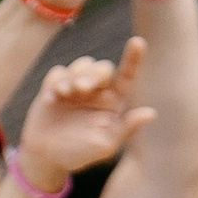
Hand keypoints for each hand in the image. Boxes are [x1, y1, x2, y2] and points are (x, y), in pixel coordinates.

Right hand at [16, 41, 152, 185]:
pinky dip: (55, 82)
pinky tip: (51, 99)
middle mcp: (97, 90)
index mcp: (113, 102)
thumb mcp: (104, 146)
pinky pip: (58, 72)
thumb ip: (126, 128)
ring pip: (81, 65)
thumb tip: (151, 113)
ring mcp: (76, 85)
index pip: (126, 76)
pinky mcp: (55, 85)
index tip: (138, 42)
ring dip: (74, 76)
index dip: (133, 58)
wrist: (46, 156)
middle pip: (102, 68)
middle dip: (92, 74)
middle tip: (81, 89)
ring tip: (63, 93)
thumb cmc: (79, 153)